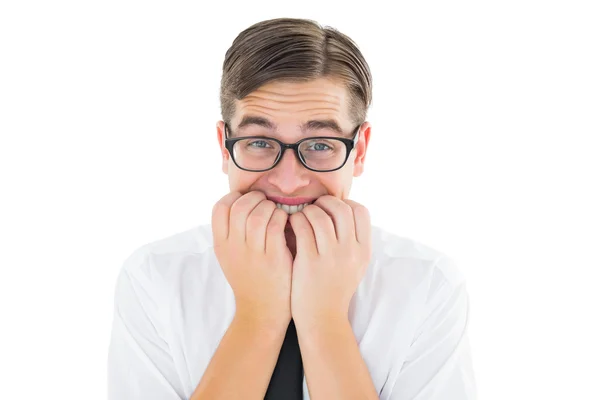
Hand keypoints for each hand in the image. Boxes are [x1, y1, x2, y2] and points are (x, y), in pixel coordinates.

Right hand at [212, 191, 292, 329]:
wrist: (261, 312)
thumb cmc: (250, 278)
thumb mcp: (231, 256)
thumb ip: (232, 232)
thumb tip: (243, 200)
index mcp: (221, 244)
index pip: (220, 208)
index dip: (235, 197)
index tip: (247, 200)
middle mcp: (234, 247)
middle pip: (240, 207)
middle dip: (255, 198)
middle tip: (265, 202)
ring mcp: (253, 253)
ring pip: (259, 214)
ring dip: (270, 207)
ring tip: (276, 212)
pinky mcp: (273, 259)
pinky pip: (276, 226)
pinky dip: (282, 218)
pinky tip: (286, 223)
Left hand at [288, 196, 371, 329]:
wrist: (322, 318)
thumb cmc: (335, 288)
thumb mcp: (355, 265)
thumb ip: (353, 241)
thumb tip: (344, 210)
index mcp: (363, 250)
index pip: (361, 212)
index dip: (345, 203)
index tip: (332, 208)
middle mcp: (350, 252)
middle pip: (341, 209)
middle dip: (325, 202)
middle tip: (315, 207)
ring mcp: (330, 256)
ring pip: (319, 216)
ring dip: (308, 211)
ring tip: (302, 216)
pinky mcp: (309, 261)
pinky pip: (302, 228)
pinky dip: (296, 221)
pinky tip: (292, 225)